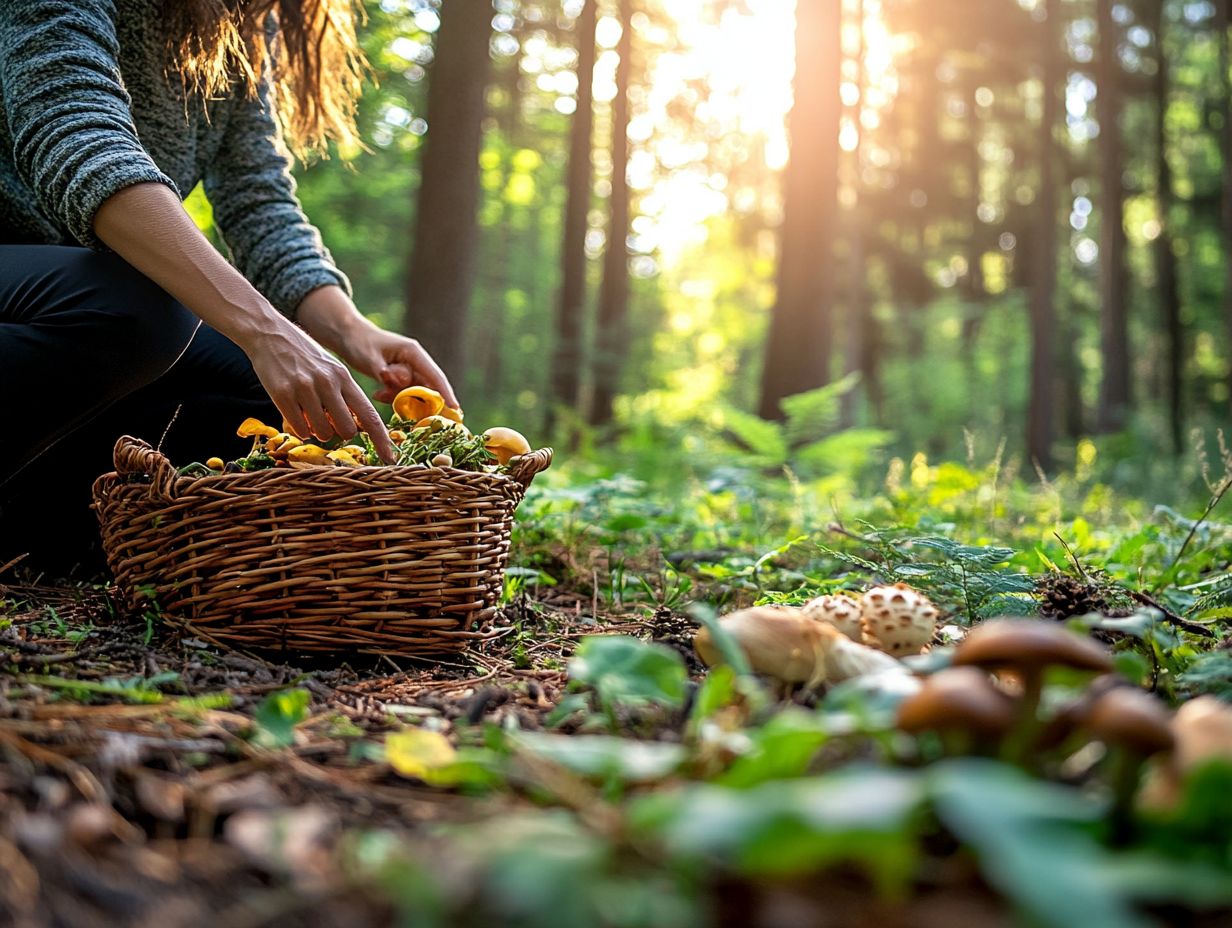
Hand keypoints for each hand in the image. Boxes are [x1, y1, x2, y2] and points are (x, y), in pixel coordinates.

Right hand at [245, 319, 396, 462]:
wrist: (270, 334)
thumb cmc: (304, 356)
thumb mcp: (332, 369)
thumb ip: (345, 394)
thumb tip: (358, 427)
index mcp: (344, 377)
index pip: (370, 414)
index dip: (381, 439)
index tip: (390, 458)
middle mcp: (328, 383)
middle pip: (347, 429)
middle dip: (340, 432)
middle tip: (328, 420)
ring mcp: (305, 389)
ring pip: (323, 432)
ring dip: (318, 431)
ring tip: (310, 413)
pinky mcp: (282, 394)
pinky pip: (300, 429)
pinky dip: (300, 428)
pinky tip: (296, 413)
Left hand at [295, 287, 459, 409]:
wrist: (348, 336)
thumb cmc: (359, 343)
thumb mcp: (370, 358)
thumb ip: (385, 372)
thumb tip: (400, 383)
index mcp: (413, 352)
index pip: (434, 375)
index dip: (445, 393)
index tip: (455, 408)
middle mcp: (416, 361)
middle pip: (429, 386)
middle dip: (422, 401)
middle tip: (414, 415)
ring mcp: (410, 368)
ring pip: (415, 391)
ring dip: (401, 398)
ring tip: (381, 394)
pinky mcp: (402, 376)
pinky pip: (404, 392)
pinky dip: (393, 396)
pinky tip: (378, 393)